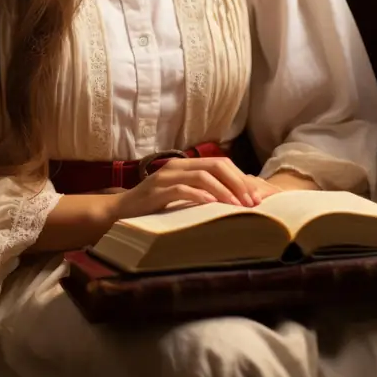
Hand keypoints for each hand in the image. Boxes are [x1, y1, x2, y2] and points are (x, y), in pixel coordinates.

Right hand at [112, 157, 282, 219]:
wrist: (120, 213)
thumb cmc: (154, 208)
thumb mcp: (182, 197)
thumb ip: (202, 194)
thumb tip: (236, 201)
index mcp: (186, 165)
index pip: (221, 163)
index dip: (241, 178)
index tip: (256, 197)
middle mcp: (177, 166)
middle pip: (216, 165)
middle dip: (238, 183)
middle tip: (252, 202)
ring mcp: (166, 177)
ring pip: (203, 175)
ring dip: (224, 190)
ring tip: (238, 206)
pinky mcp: (157, 191)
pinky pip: (183, 189)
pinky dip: (200, 195)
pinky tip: (212, 205)